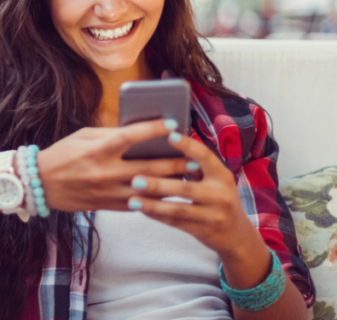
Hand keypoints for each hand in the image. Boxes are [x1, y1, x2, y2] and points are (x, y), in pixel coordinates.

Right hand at [37, 120, 193, 212]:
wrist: (41, 184)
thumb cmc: (62, 154)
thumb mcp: (83, 136)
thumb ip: (110, 134)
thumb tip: (137, 130)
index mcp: (98, 150)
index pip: (131, 137)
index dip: (154, 130)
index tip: (174, 124)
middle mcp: (105, 171)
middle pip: (148, 167)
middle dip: (174, 162)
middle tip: (194, 158)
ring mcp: (108, 192)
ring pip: (147, 189)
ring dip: (170, 183)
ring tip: (187, 176)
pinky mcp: (108, 206)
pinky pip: (138, 202)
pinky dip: (154, 196)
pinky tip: (168, 191)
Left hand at [126, 131, 261, 257]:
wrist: (238, 234)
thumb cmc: (218, 197)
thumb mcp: (215, 180)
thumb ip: (196, 166)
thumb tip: (165, 141)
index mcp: (222, 176)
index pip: (205, 157)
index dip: (188, 146)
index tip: (168, 135)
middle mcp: (221, 195)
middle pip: (186, 189)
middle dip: (159, 184)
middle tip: (135, 178)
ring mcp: (213, 216)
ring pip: (178, 210)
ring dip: (153, 204)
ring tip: (132, 199)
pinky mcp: (203, 231)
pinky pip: (176, 223)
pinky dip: (157, 216)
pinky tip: (140, 209)